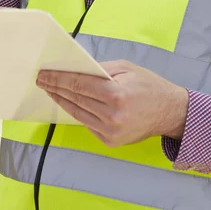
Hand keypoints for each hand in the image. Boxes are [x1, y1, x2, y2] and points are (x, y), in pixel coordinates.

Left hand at [36, 60, 188, 146]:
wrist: (169, 112)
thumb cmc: (148, 85)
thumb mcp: (126, 68)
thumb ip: (100, 69)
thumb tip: (76, 68)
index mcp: (116, 94)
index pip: (79, 84)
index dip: (58, 79)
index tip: (44, 74)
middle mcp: (112, 116)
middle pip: (75, 99)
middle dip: (56, 88)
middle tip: (42, 80)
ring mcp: (110, 131)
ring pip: (77, 113)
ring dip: (62, 100)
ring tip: (50, 90)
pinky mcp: (110, 141)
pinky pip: (87, 123)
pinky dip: (76, 111)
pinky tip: (68, 102)